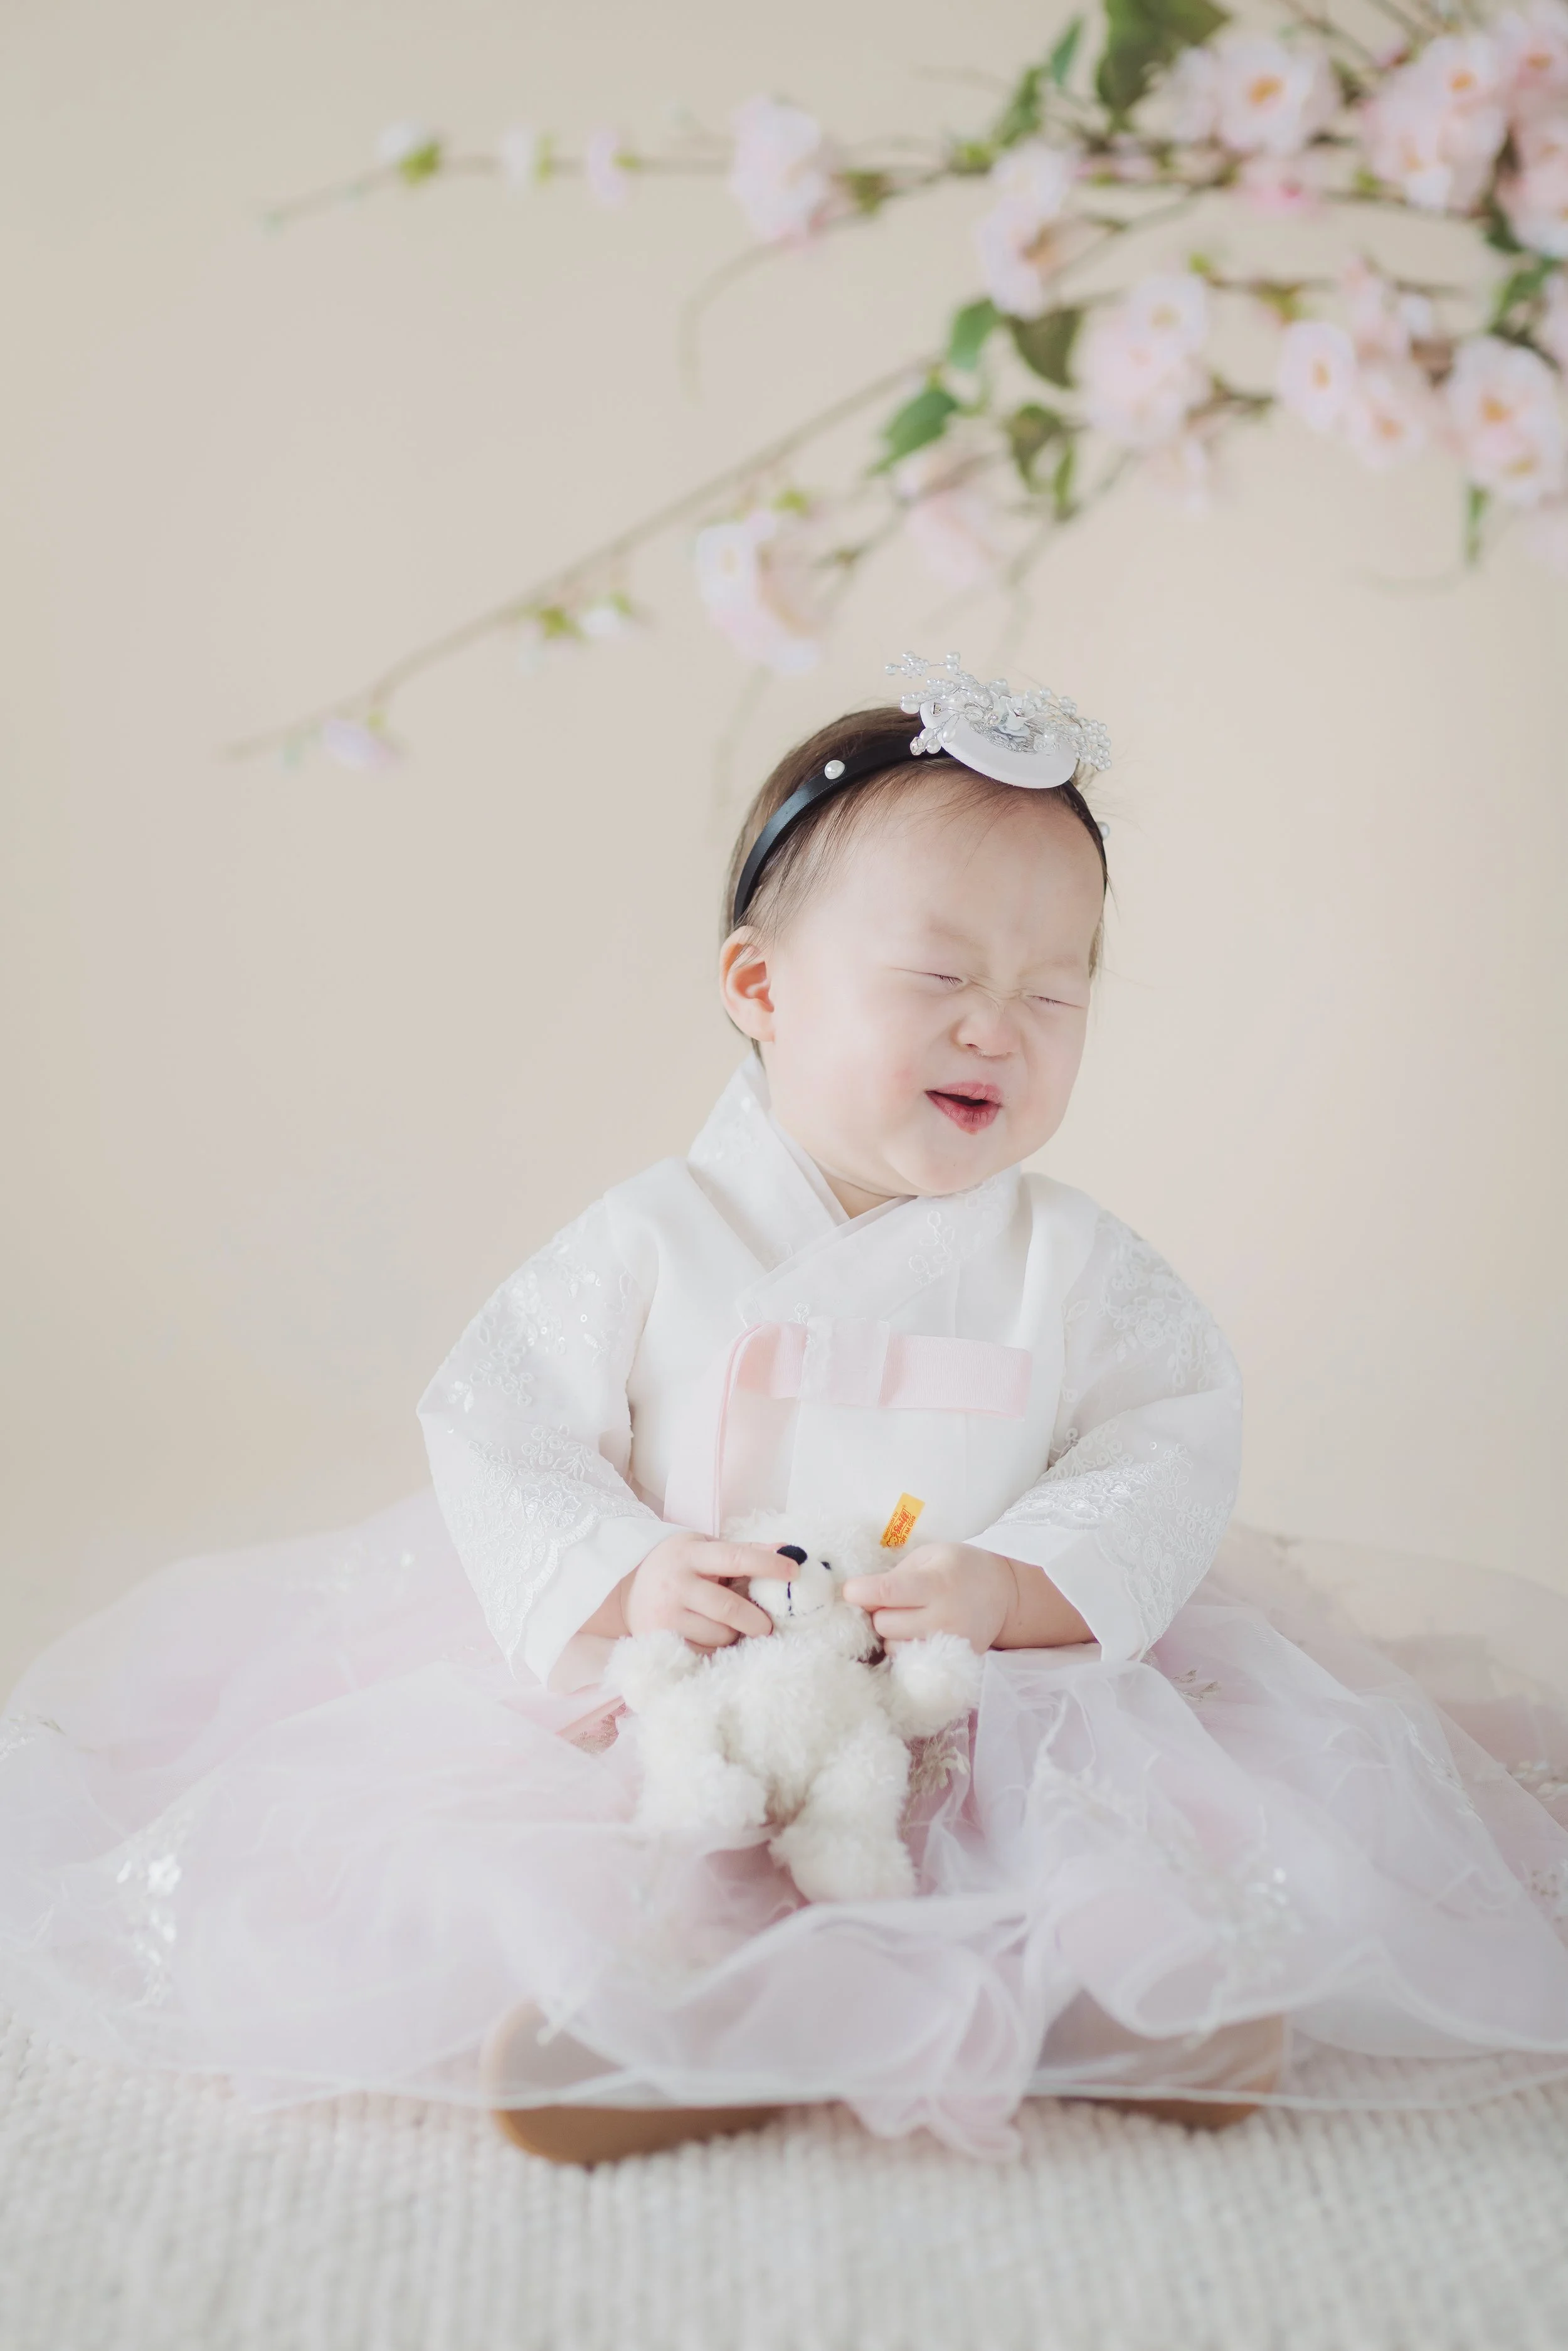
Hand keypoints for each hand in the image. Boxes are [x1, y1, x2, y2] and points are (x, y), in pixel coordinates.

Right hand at [622, 1534, 777, 1649]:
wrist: (625, 1588)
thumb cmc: (676, 1565)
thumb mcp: (703, 1548)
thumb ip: (744, 1550)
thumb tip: (788, 1549)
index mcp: (691, 1554)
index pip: (736, 1557)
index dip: (768, 1565)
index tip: (794, 1571)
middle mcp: (676, 1584)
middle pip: (729, 1608)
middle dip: (756, 1621)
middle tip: (767, 1626)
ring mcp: (666, 1615)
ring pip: (718, 1635)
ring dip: (732, 1635)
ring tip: (727, 1628)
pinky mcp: (660, 1640)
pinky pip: (703, 1653)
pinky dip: (714, 1649)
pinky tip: (708, 1637)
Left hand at [842, 1544, 1013, 1652]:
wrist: (1003, 1596)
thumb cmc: (959, 1568)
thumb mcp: (930, 1556)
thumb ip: (895, 1574)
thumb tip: (859, 1595)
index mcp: (936, 1584)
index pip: (887, 1592)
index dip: (860, 1591)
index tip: (849, 1590)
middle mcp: (943, 1618)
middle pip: (883, 1624)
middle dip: (879, 1612)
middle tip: (892, 1602)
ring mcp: (948, 1645)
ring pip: (893, 1647)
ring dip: (891, 1633)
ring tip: (908, 1617)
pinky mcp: (952, 1663)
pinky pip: (910, 1661)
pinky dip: (905, 1648)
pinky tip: (916, 1634)